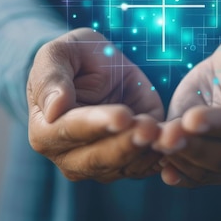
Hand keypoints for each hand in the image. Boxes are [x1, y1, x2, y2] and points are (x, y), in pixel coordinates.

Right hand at [27, 28, 164, 182]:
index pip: (70, 131)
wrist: (100, 66)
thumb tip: (54, 109)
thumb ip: (51, 78)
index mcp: (45, 131)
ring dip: (147, 152)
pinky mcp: (131, 160)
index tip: (122, 115)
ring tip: (166, 133)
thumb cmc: (74, 57)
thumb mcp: (59, 54)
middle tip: (149, 127)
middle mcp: (69, 156)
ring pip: (125, 166)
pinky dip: (162, 156)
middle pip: (98, 158)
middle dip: (126, 144)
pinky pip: (147, 166)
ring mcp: (100, 163)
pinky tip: (175, 139)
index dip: (97, 124)